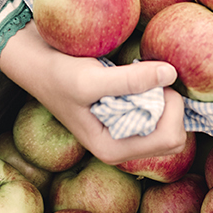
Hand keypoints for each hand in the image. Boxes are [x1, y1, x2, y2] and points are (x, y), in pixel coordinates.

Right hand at [0, 20, 188, 164]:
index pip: (170, 139)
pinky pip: (160, 110)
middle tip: (149, 77)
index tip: (151, 80)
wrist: (37, 62)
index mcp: (113, 149)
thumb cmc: (57, 75)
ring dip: (164, 98)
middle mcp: (123, 145)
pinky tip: (139, 75)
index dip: (170, 108)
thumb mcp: (90, 79)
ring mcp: (126, 132)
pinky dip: (158, 92)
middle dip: (171, 106)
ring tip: (141, 77)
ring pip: (170, 123)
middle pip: (176, 135)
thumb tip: (171, 73)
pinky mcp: (127, 115)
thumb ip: (130, 81)